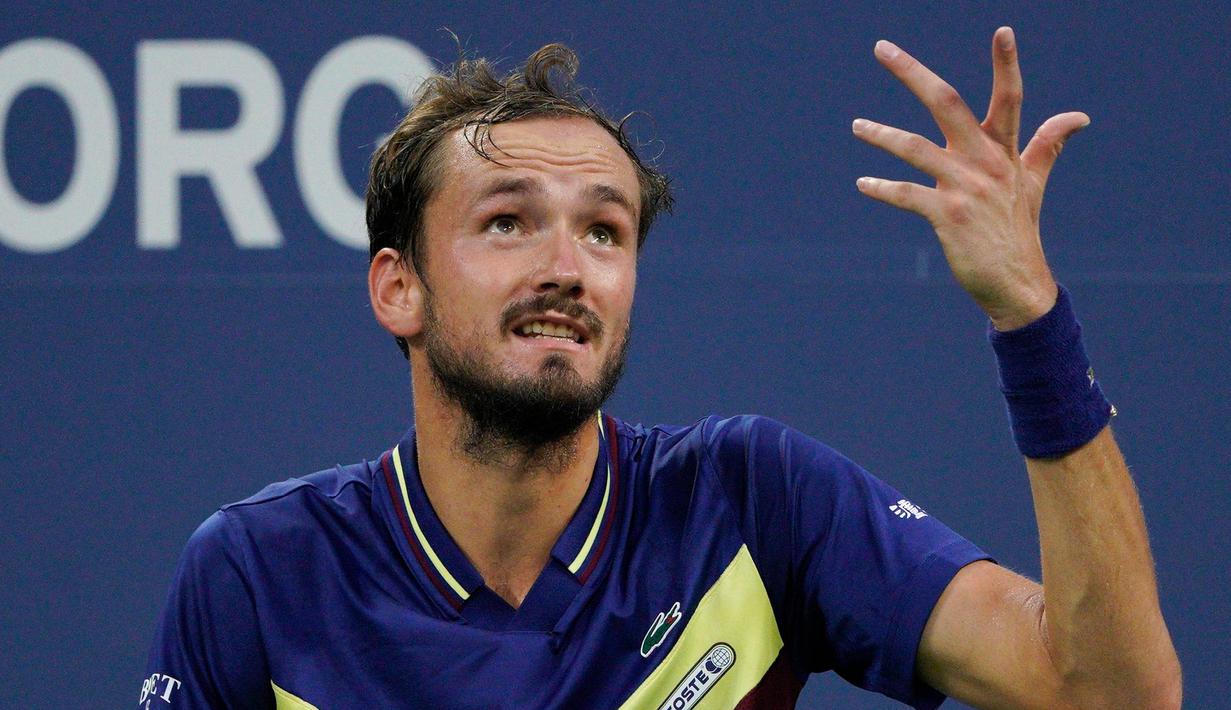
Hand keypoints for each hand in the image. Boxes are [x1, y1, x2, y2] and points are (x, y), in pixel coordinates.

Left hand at [853, 27, 1086, 329]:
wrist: (1017, 284)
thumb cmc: (1019, 229)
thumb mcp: (1034, 182)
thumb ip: (1048, 144)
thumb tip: (1080, 117)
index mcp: (1004, 151)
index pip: (1010, 98)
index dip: (1007, 64)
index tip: (1002, 30)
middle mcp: (985, 163)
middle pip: (947, 103)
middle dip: (912, 73)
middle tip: (882, 47)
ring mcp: (965, 188)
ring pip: (915, 147)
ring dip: (882, 134)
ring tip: (856, 126)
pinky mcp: (947, 215)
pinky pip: (908, 194)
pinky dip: (883, 188)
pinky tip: (864, 183)